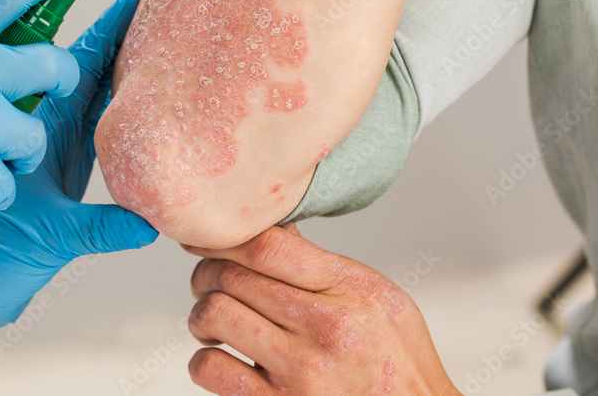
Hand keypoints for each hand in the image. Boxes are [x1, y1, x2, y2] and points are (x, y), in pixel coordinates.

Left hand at [184, 225, 458, 394]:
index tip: (200, 237)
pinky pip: (211, 368)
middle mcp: (327, 327)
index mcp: (352, 290)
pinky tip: (221, 359)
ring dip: (202, 315)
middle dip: (207, 274)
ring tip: (213, 323)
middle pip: (232, 275)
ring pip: (214, 314)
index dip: (221, 236)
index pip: (268, 244)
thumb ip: (322, 266)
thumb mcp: (380, 300)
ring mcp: (302, 371)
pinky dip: (204, 361)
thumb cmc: (398, 364)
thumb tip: (271, 228)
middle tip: (208, 283)